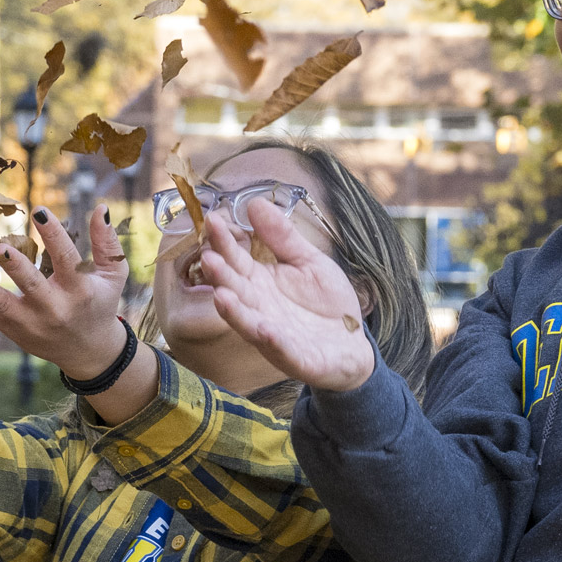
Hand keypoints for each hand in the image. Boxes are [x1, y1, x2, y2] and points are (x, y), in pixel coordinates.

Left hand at [0, 206, 131, 379]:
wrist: (88, 352)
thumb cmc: (100, 304)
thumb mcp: (113, 275)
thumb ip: (106, 243)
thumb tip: (101, 207)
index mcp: (79, 290)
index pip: (67, 259)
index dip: (53, 235)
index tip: (39, 211)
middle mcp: (54, 308)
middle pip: (32, 286)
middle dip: (15, 268)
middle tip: (0, 248)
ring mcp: (31, 322)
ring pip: (2, 306)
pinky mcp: (13, 331)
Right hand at [199, 198, 374, 391]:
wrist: (353, 344)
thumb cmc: (327, 303)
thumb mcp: (308, 261)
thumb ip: (282, 237)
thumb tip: (254, 202)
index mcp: (261, 283)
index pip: (236, 260)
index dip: (224, 243)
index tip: (212, 221)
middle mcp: (260, 309)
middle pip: (236, 290)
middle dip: (221, 276)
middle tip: (208, 257)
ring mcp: (275, 336)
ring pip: (248, 323)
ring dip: (234, 312)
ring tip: (221, 295)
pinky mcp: (297, 359)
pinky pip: (282, 350)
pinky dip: (272, 341)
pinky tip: (264, 329)